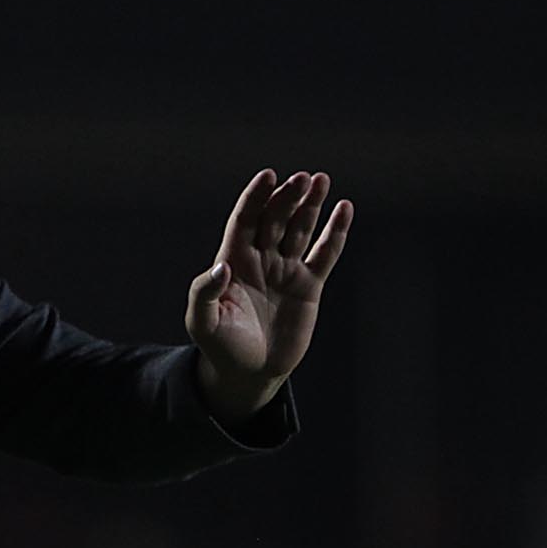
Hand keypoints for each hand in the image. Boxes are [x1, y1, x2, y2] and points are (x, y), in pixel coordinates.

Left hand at [185, 169, 353, 423]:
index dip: (255, 197)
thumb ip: (205, 292)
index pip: (245, 220)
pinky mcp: (308, 286)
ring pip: (300, 230)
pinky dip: (335, 233)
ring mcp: (285, 270)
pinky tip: (344, 209)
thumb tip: (221, 268)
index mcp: (233, 260)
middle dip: (287, 198)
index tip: (268, 175)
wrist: (248, 372)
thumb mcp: (203, 321)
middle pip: (275, 219)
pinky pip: (324, 254)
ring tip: (320, 179)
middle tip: (303, 178)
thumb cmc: (219, 345)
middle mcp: (260, 259)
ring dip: (310, 205)